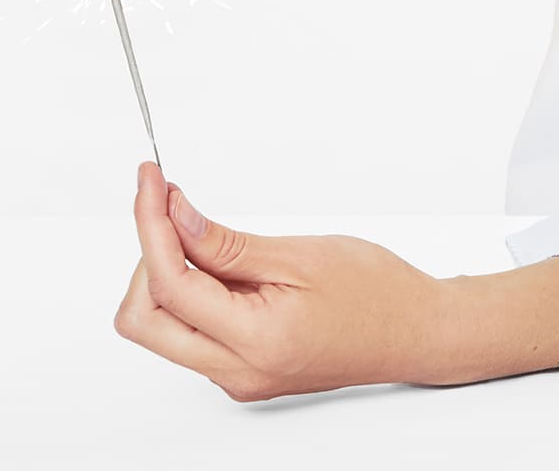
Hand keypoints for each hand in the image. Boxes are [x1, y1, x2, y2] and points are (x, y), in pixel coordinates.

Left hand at [112, 160, 447, 400]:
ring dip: (167, 274)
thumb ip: (227, 244)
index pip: (169, 284)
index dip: (150, 224)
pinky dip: (190, 292)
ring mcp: (236, 377)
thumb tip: (174, 217)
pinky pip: (189, 333)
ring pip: (161, 328)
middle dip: (148, 257)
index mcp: (255, 340)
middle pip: (144, 320)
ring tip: (205, 236)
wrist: (414, 332)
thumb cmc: (377, 293)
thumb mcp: (301, 254)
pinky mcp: (240, 371)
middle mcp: (237, 370)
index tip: (151, 182)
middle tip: (169, 208)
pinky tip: (220, 264)